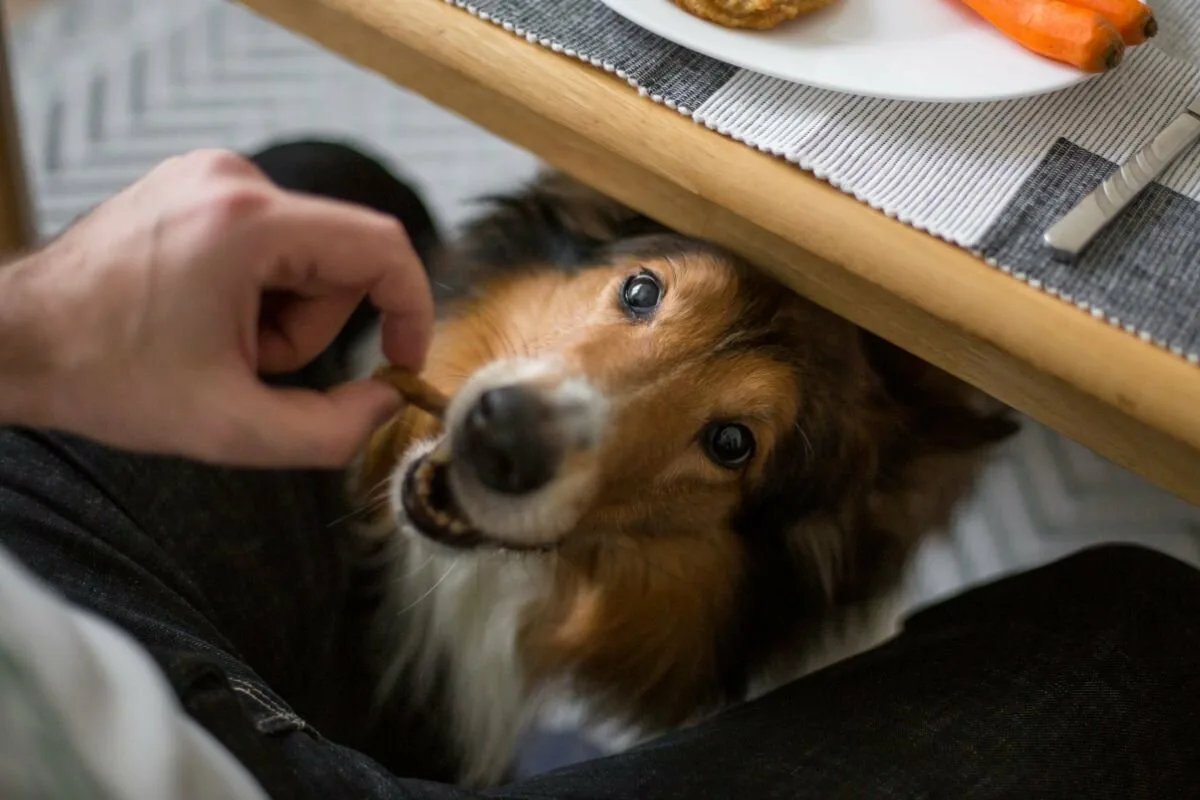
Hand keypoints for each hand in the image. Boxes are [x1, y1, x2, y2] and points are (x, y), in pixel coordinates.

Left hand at [0, 149, 433, 466]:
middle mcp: (234, 180)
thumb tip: (386, 400)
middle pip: (339, 260)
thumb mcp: (231, 428)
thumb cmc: (104, 375)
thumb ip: (332, 430)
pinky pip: (270, 242)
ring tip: (215, 342)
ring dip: (279, 312)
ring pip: (305, 254)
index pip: (382, 247)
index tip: (402, 360)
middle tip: (247, 364)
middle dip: (309, 327)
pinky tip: (203, 316)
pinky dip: (254, 289)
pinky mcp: (196, 187)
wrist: (14, 341)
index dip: (410, 308)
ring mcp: (211, 177)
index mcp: (248, 224)